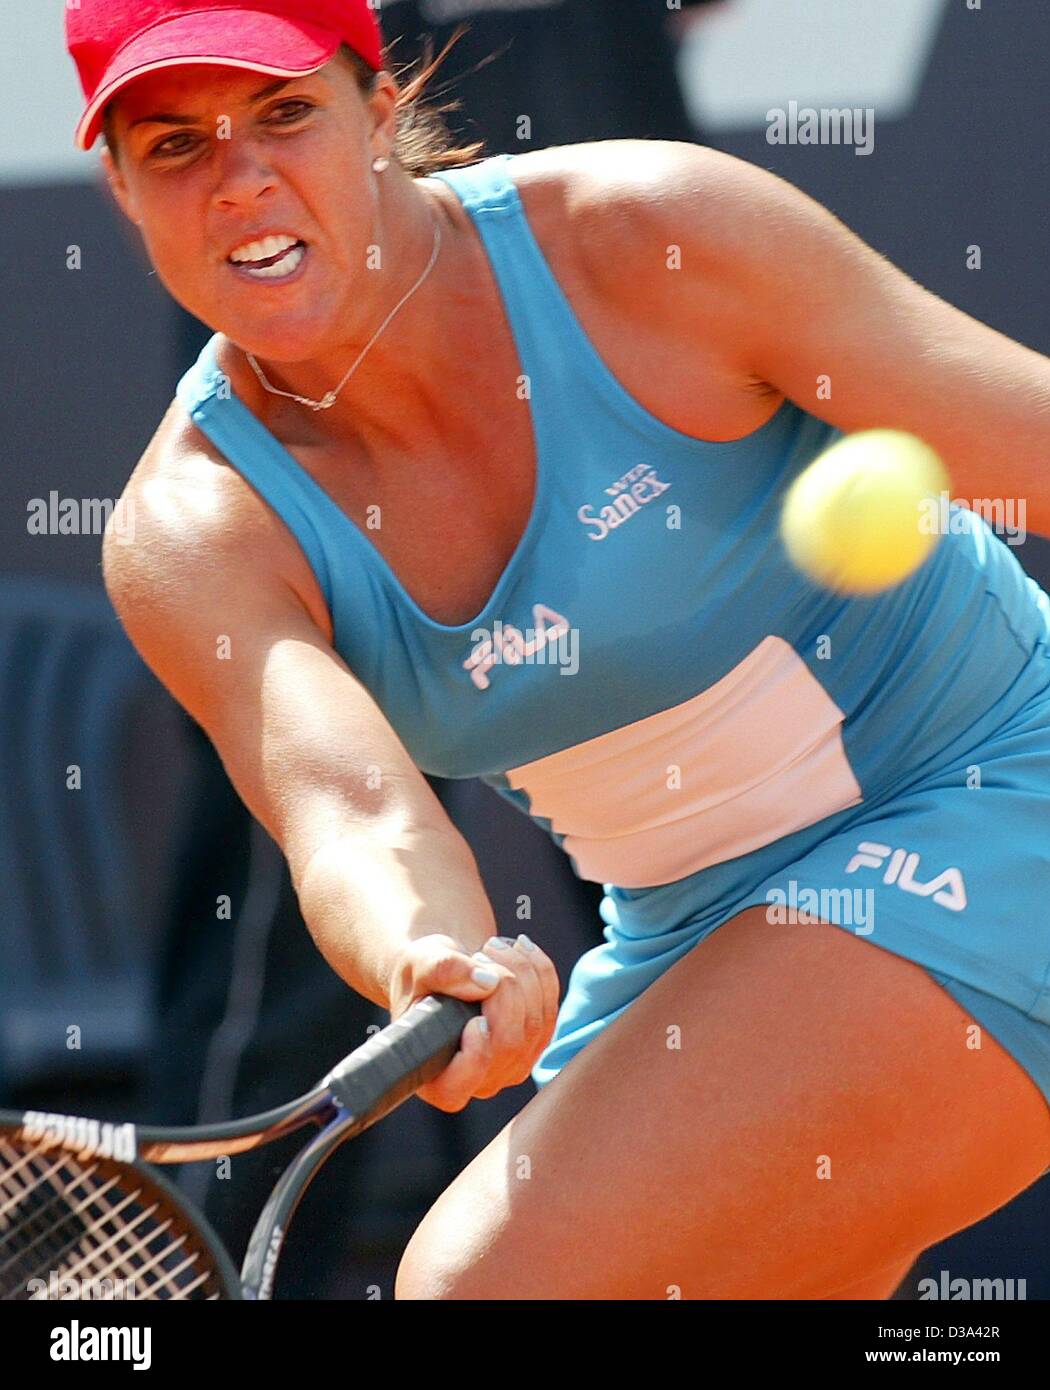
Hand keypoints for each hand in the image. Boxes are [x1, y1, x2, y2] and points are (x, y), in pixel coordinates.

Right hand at [387, 932, 560, 1110]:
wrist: (443, 973)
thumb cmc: (422, 977)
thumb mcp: (418, 965)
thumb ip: (441, 970)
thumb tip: (486, 982)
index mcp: (436, 1078)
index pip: (459, 1085)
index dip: (475, 1056)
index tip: (475, 1020)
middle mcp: (478, 1081)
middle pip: (508, 1043)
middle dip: (503, 989)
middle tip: (480, 955)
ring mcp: (511, 1065)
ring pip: (535, 1024)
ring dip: (522, 973)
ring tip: (493, 947)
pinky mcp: (535, 1043)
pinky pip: (551, 1008)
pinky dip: (540, 971)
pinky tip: (520, 949)